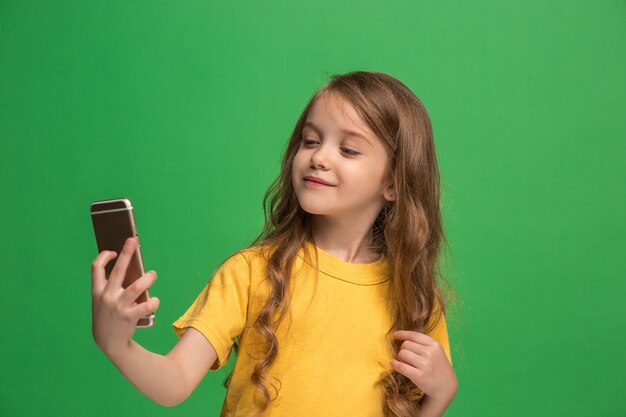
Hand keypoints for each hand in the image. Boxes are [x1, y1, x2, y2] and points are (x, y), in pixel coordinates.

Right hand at [91, 237, 159, 356]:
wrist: (108, 341)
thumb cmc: (109, 315)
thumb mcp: (103, 300)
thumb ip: (112, 286)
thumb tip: (131, 266)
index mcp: (97, 290)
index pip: (96, 267)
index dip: (104, 256)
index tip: (114, 251)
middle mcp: (106, 296)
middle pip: (118, 270)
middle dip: (126, 253)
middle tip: (133, 241)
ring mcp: (118, 306)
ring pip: (136, 287)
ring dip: (148, 278)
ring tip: (153, 274)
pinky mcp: (129, 316)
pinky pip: (146, 305)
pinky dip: (153, 302)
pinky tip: (155, 300)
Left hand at [391, 330, 456, 403]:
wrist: (446, 387)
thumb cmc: (438, 367)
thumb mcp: (436, 352)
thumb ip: (423, 344)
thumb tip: (403, 338)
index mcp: (435, 345)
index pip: (414, 335)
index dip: (403, 334)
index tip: (395, 335)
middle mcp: (430, 353)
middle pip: (406, 344)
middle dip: (403, 349)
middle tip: (407, 356)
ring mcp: (425, 364)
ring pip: (402, 354)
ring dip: (401, 358)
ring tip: (406, 362)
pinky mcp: (419, 376)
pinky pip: (401, 366)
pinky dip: (395, 364)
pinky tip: (393, 363)